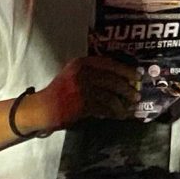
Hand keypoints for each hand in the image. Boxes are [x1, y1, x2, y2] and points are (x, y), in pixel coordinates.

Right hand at [22, 52, 138, 132]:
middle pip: (113, 80)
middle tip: (137, 95)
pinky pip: (103, 108)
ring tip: (128, 109)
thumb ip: (94, 73)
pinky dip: (112, 113)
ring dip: (122, 104)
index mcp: (81, 63)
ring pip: (110, 96)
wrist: (42, 108)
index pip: (109, 63)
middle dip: (127, 89)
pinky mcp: (81, 104)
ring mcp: (82, 89)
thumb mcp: (75, 74)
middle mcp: (82, 73)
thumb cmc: (61, 92)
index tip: (138, 75)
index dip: (125, 69)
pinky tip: (117, 116)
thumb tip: (122, 79)